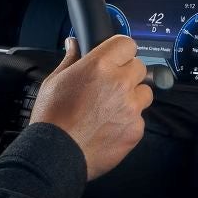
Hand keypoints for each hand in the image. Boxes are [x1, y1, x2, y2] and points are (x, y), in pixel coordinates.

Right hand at [29, 35, 152, 180]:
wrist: (57, 153)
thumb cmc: (52, 117)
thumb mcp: (54, 81)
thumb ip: (70, 59)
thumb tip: (73, 44)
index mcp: (99, 65)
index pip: (127, 44)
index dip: (121, 51)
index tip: (117, 58)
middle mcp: (119, 83)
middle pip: (140, 67)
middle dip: (127, 73)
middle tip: (111, 85)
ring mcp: (131, 107)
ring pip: (145, 92)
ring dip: (133, 96)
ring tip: (112, 108)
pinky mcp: (136, 129)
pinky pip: (140, 118)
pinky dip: (129, 121)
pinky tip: (110, 127)